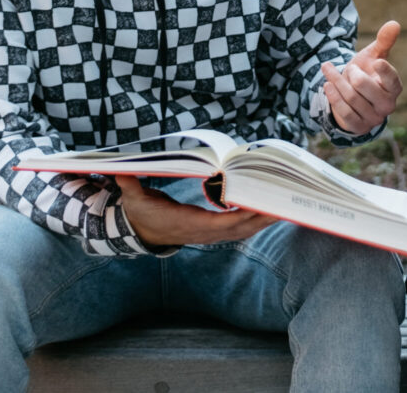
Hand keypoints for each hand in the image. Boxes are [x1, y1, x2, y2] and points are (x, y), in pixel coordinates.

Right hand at [117, 175, 276, 246]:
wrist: (142, 230)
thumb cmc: (141, 212)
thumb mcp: (133, 200)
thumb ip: (131, 186)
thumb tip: (121, 172)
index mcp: (187, 224)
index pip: (217, 224)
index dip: (238, 217)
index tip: (254, 208)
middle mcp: (203, 232)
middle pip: (238, 228)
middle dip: (261, 218)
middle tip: (283, 205)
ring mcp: (210, 234)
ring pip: (243, 230)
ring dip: (264, 220)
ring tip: (285, 207)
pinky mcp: (214, 231)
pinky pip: (240, 229)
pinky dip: (257, 221)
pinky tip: (271, 211)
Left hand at [321, 20, 403, 134]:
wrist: (352, 96)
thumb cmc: (366, 73)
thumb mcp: (374, 56)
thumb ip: (384, 41)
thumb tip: (394, 23)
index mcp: (394, 87)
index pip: (392, 81)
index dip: (385, 72)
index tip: (376, 62)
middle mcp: (387, 105)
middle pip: (363, 86)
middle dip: (351, 73)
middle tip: (350, 68)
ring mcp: (374, 119)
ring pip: (350, 97)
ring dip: (337, 81)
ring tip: (329, 71)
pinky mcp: (359, 127)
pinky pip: (344, 112)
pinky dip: (333, 97)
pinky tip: (327, 85)